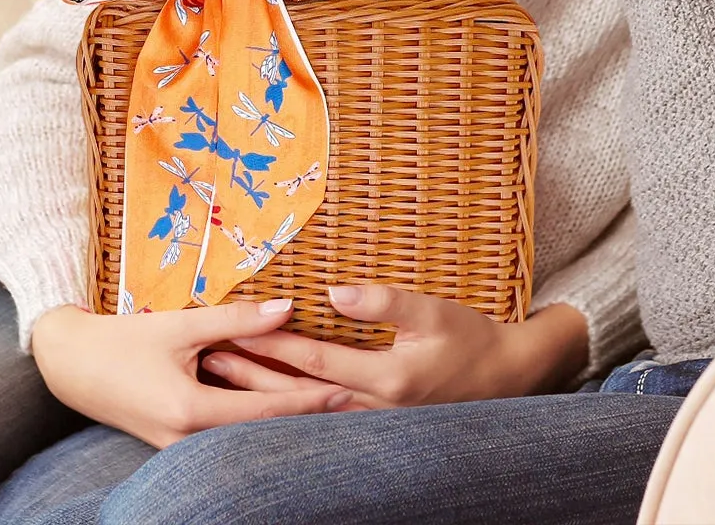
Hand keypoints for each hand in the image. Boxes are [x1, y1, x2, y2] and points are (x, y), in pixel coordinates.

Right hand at [31, 298, 347, 448]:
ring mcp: (179, 449)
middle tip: (351, 404)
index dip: (308, 400)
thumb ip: (237, 319)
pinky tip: (278, 406)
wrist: (71, 366)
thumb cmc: (124, 340)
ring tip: (326, 407)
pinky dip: (253, 419)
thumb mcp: (181, 325)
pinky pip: (224, 433)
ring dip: (281, 420)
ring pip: (243, 435)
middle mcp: (187, 441)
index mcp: (190, 412)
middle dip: (304, 417)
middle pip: (259, 432)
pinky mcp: (174, 442)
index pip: (265, 411)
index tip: (346, 390)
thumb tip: (290, 308)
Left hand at [209, 286, 588, 409]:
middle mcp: (373, 406)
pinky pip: (322, 414)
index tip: (237, 326)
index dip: (274, 342)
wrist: (505, 378)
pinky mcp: (375, 422)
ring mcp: (373, 420)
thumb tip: (335, 292)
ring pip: (305, 408)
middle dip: (252, 372)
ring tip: (222, 372)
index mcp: (386, 378)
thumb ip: (385, 301)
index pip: (315, 360)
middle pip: (298, 392)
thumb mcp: (434, 310)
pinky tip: (263, 394)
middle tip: (209, 353)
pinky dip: (288, 403)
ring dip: (262, 391)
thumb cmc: (470, 337)